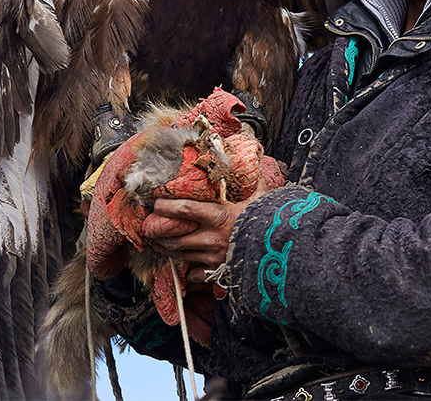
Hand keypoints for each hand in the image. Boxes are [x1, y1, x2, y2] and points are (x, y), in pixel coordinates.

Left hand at [143, 175, 270, 267]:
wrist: (281, 251)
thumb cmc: (270, 221)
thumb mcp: (262, 197)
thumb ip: (253, 179)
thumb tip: (253, 157)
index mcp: (219, 216)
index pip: (182, 209)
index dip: (164, 205)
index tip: (155, 201)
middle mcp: (211, 238)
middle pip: (173, 236)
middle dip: (156, 231)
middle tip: (148, 225)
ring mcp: (212, 256)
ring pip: (178, 254)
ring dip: (165, 247)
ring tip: (157, 241)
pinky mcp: (217, 270)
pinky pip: (195, 274)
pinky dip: (188, 271)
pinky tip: (185, 264)